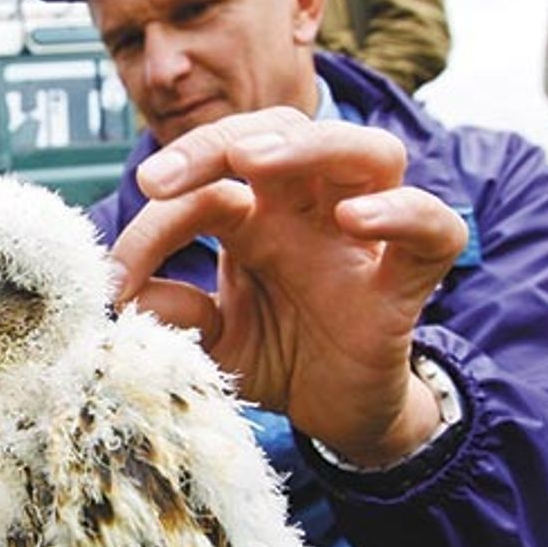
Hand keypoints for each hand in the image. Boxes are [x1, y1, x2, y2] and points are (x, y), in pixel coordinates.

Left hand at [111, 107, 466, 466]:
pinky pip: (434, 228)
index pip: (208, 185)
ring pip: (367, 151)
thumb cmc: (277, 356)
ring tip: (254, 161)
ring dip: (311, 145)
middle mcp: (311, 211)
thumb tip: (122, 293)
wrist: (337, 414)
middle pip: (281, 132)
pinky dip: (404, 213)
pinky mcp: (406, 280)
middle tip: (158, 179)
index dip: (157, 218)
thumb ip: (171, 313)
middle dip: (215, 141)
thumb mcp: (208, 339)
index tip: (113, 274)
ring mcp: (363, 238)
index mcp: (256, 216)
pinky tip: (357, 219)